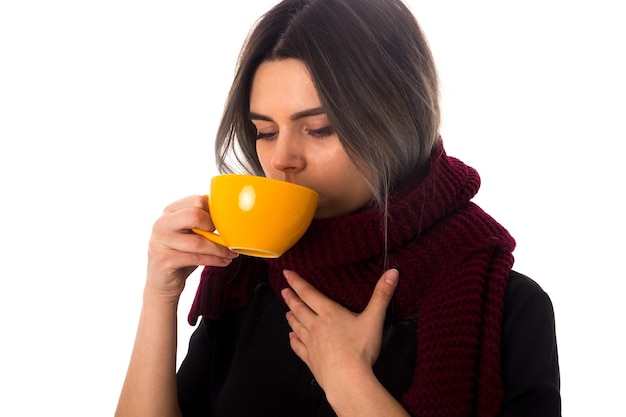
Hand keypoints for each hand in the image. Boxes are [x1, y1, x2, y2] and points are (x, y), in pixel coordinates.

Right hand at [146, 195, 238, 302]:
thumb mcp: (190, 233)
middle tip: (224, 237)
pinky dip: (214, 260)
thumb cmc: (181, 254)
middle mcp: (162, 223)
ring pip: (198, 241)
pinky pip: (195, 258)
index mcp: (170, 211)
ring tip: (231, 253)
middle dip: (213, 226)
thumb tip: (230, 213)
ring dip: (219, 248)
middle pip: (194, 215)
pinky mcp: (164, 260)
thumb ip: (202, 221)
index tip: (224, 223)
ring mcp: (160, 241)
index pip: (197, 200)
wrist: (162, 282)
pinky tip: (224, 261)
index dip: (214, 211)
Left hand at [281, 269, 398, 391]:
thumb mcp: (374, 318)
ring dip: (291, 317)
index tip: (287, 273)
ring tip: (287, 312)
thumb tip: (392, 272)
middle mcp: (316, 326)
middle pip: (299, 308)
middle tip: (284, 290)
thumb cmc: (360, 349)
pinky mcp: (311, 360)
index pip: (308, 293)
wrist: (347, 380)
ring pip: (297, 326)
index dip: (296, 282)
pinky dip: (294, 340)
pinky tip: (291, 337)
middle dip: (291, 298)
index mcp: (329, 313)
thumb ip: (382, 295)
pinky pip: (298, 347)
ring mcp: (311, 344)